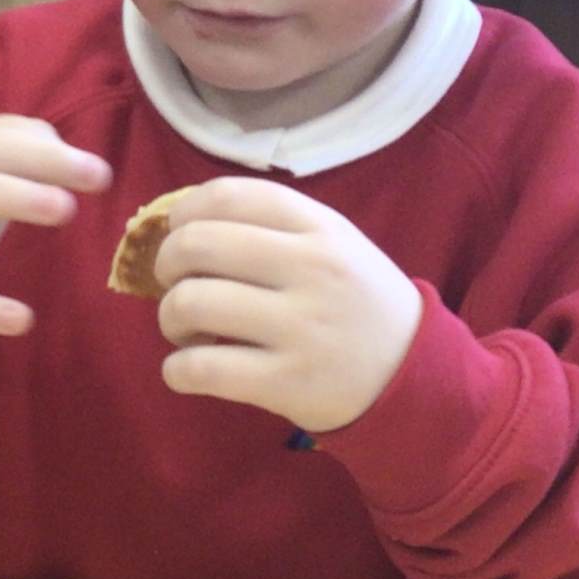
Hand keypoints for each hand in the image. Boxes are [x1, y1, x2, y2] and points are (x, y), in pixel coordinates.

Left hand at [155, 178, 422, 432]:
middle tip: (176, 284)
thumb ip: (273, 227)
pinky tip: (188, 369)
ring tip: (186, 330)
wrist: (413, 375)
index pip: (229, 195)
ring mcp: (301, 328)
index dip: (183, 211)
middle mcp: (311, 269)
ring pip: (190, 303)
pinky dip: (176, 370)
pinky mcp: (287, 383)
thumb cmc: (357, 304)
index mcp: (320, 228)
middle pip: (197, 244)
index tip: (178, 232)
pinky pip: (201, 369)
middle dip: (165, 263)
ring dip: (169, 317)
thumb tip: (180, 221)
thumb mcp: (336, 245)